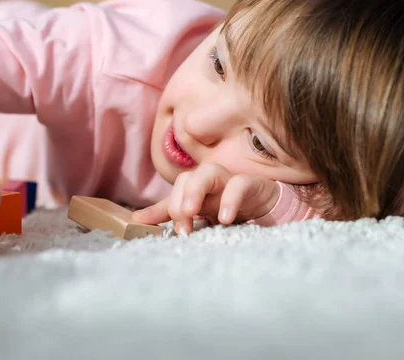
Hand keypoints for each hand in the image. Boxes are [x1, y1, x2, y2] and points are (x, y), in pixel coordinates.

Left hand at [132, 163, 279, 235]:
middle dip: (180, 200)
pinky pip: (239, 184)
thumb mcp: (198, 212)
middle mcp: (210, 180)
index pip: (175, 190)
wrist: (267, 205)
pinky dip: (231, 199)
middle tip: (181, 227)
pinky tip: (225, 218)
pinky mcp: (251, 184)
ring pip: (209, 172)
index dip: (166, 208)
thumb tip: (136, 219)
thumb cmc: (228, 205)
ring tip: (192, 213)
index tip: (164, 230)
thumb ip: (169, 213)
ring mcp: (229, 180)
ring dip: (197, 191)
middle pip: (188, 178)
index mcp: (196, 186)